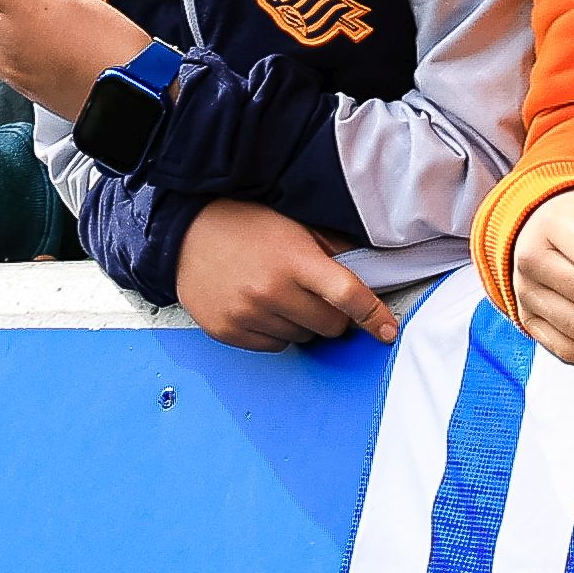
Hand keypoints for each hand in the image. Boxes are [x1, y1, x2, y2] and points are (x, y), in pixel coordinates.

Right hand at [169, 198, 400, 349]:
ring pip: (302, 338)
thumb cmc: (247, 226)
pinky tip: (261, 308)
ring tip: (278, 295)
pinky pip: (274, 346)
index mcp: (295, 260)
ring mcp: (246, 313)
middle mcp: (271, 290)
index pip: (347, 295)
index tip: (387, 331)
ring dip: (301, 323)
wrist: (186, 234)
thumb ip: (335, 250)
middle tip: (313, 295)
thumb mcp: (297, 226)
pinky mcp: (227, 330)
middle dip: (332, 315)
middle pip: (330, 326)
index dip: (373, 316)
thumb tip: (371, 276)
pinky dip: (276, 332)